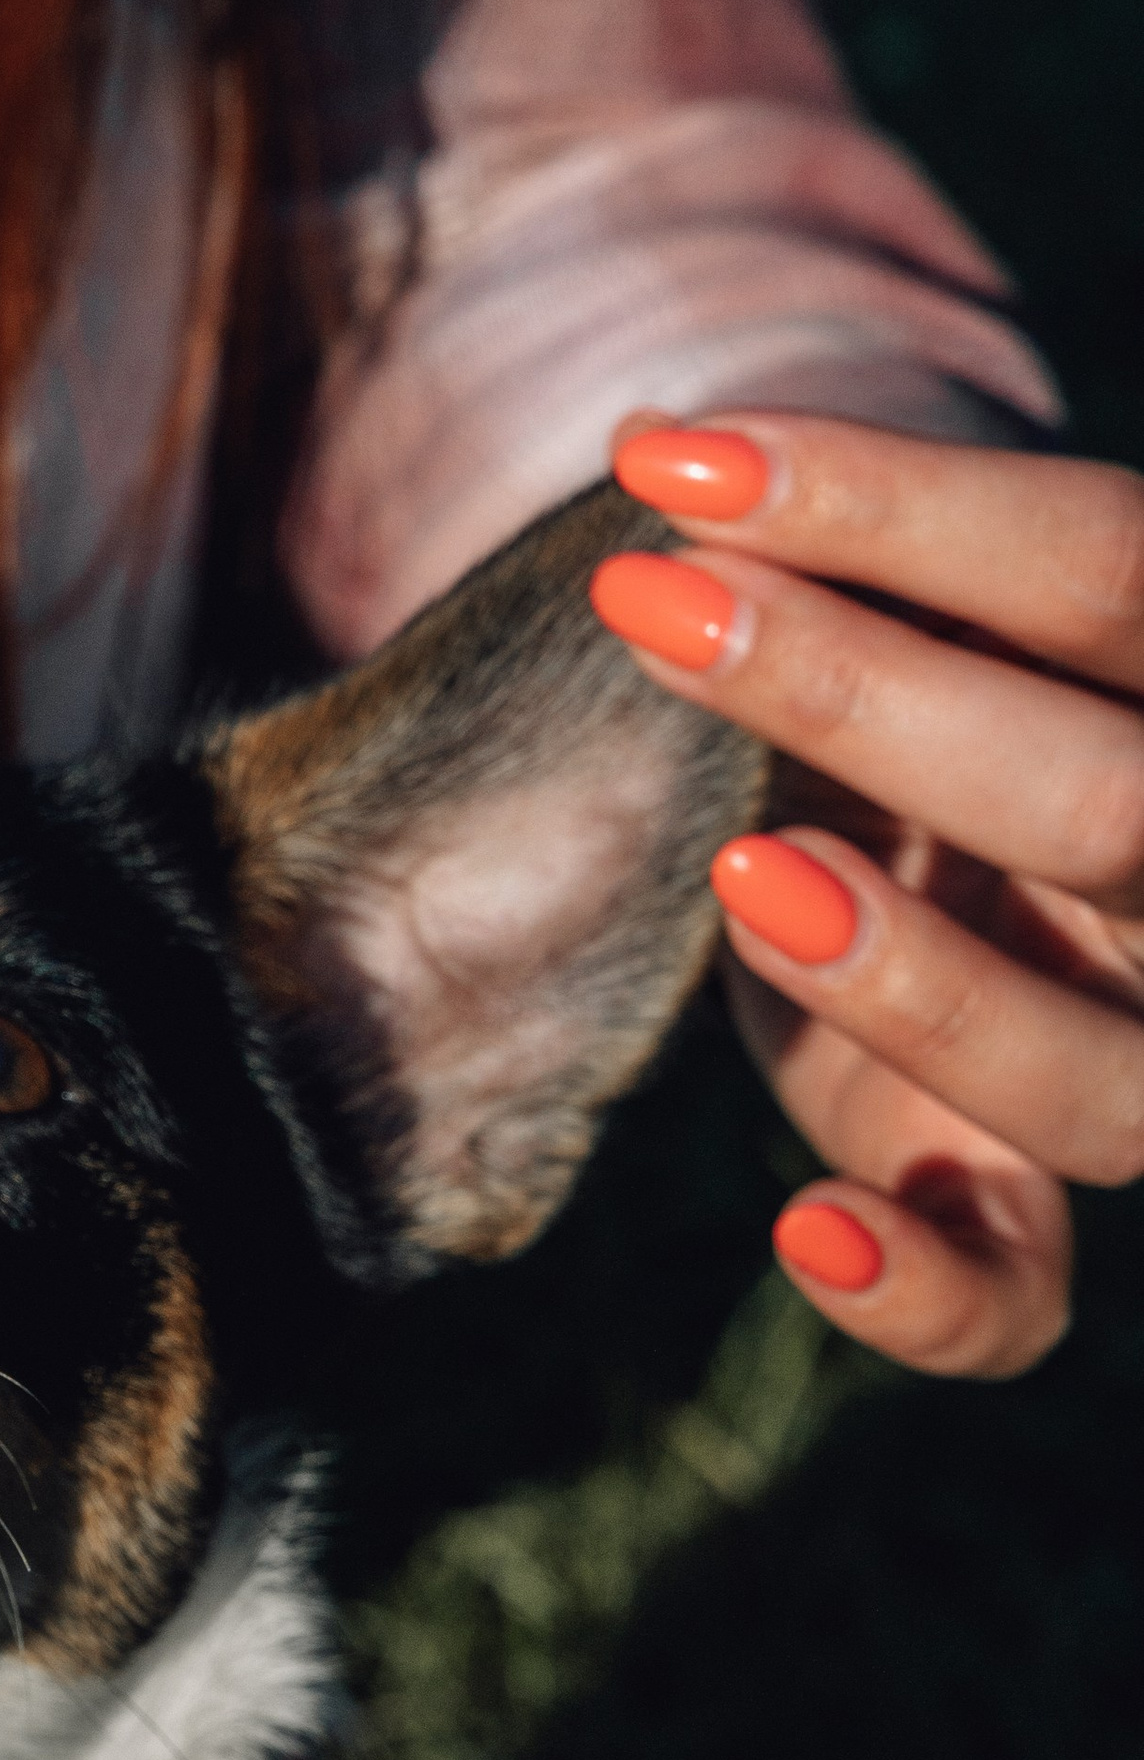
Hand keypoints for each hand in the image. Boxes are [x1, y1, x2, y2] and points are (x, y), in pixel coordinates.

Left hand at [589, 408, 1143, 1376]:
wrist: (913, 826)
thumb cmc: (912, 674)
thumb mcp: (911, 592)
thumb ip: (863, 543)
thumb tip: (664, 452)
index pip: (1112, 574)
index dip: (904, 507)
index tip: (679, 465)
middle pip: (1116, 807)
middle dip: (874, 699)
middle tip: (662, 608)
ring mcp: (1125, 1063)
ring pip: (1091, 1079)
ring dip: (920, 981)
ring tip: (747, 872)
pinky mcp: (1014, 1214)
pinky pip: (1015, 1307)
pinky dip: (919, 1291)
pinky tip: (804, 1228)